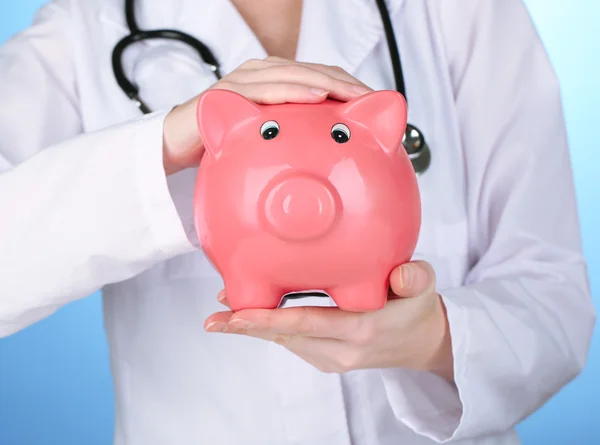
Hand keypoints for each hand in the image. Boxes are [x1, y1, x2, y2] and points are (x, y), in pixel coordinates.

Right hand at [162, 56, 372, 175]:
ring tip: (352, 95)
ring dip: (325, 82)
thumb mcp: (264, 149)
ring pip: (291, 74)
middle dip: (344, 82)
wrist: (177, 146)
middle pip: (312, 71)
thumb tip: (327, 172)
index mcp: (274, 84)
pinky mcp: (225, 93)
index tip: (373, 102)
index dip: (347, 86)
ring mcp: (243, 82)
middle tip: (370, 98)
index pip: (319, 78)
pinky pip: (261, 89)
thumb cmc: (223, 145)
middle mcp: (261, 76)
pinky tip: (314, 97)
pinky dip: (289, 91)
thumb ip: (290, 147)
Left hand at [204, 261, 454, 381]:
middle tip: (213, 318)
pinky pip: (292, 342)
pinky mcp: (327, 358)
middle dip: (247, 326)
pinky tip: (255, 313)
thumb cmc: (417, 309)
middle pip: (285, 337)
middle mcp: (342, 351)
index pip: (307, 324)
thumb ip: (416, 278)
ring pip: (285, 341)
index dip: (268, 320)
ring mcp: (332, 358)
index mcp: (360, 330)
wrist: (422, 343)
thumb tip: (404, 274)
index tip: (236, 315)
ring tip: (225, 308)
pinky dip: (271, 328)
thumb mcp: (423, 287)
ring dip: (254, 327)